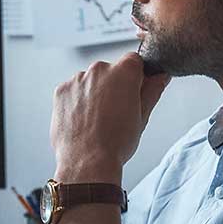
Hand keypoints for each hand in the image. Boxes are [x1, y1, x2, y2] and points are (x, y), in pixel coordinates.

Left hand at [50, 52, 170, 182]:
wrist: (87, 162)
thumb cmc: (115, 142)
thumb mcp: (142, 116)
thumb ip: (152, 91)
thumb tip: (160, 77)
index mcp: (123, 72)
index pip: (134, 61)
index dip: (136, 77)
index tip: (134, 92)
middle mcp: (99, 69)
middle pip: (110, 71)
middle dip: (113, 86)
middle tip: (115, 113)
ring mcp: (77, 79)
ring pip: (90, 81)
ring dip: (94, 94)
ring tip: (97, 120)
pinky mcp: (61, 91)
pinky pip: (73, 91)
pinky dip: (77, 101)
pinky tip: (83, 120)